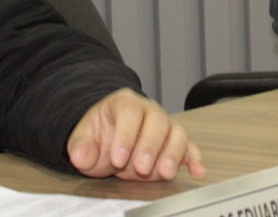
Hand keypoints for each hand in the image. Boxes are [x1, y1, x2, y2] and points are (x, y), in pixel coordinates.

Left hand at [66, 88, 204, 181]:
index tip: (118, 158)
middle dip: (151, 147)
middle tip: (141, 168)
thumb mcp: (83, 139)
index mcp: (124, 104)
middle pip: (157, 121)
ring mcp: (165, 126)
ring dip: (173, 154)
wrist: (109, 138)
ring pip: (176, 133)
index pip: (129, 113)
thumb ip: (81, 146)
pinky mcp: (174, 142)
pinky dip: (194, 159)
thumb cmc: (99, 136)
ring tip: (165, 173)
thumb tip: (80, 155)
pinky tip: (197, 171)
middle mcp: (149, 111)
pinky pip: (189, 147)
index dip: (126, 135)